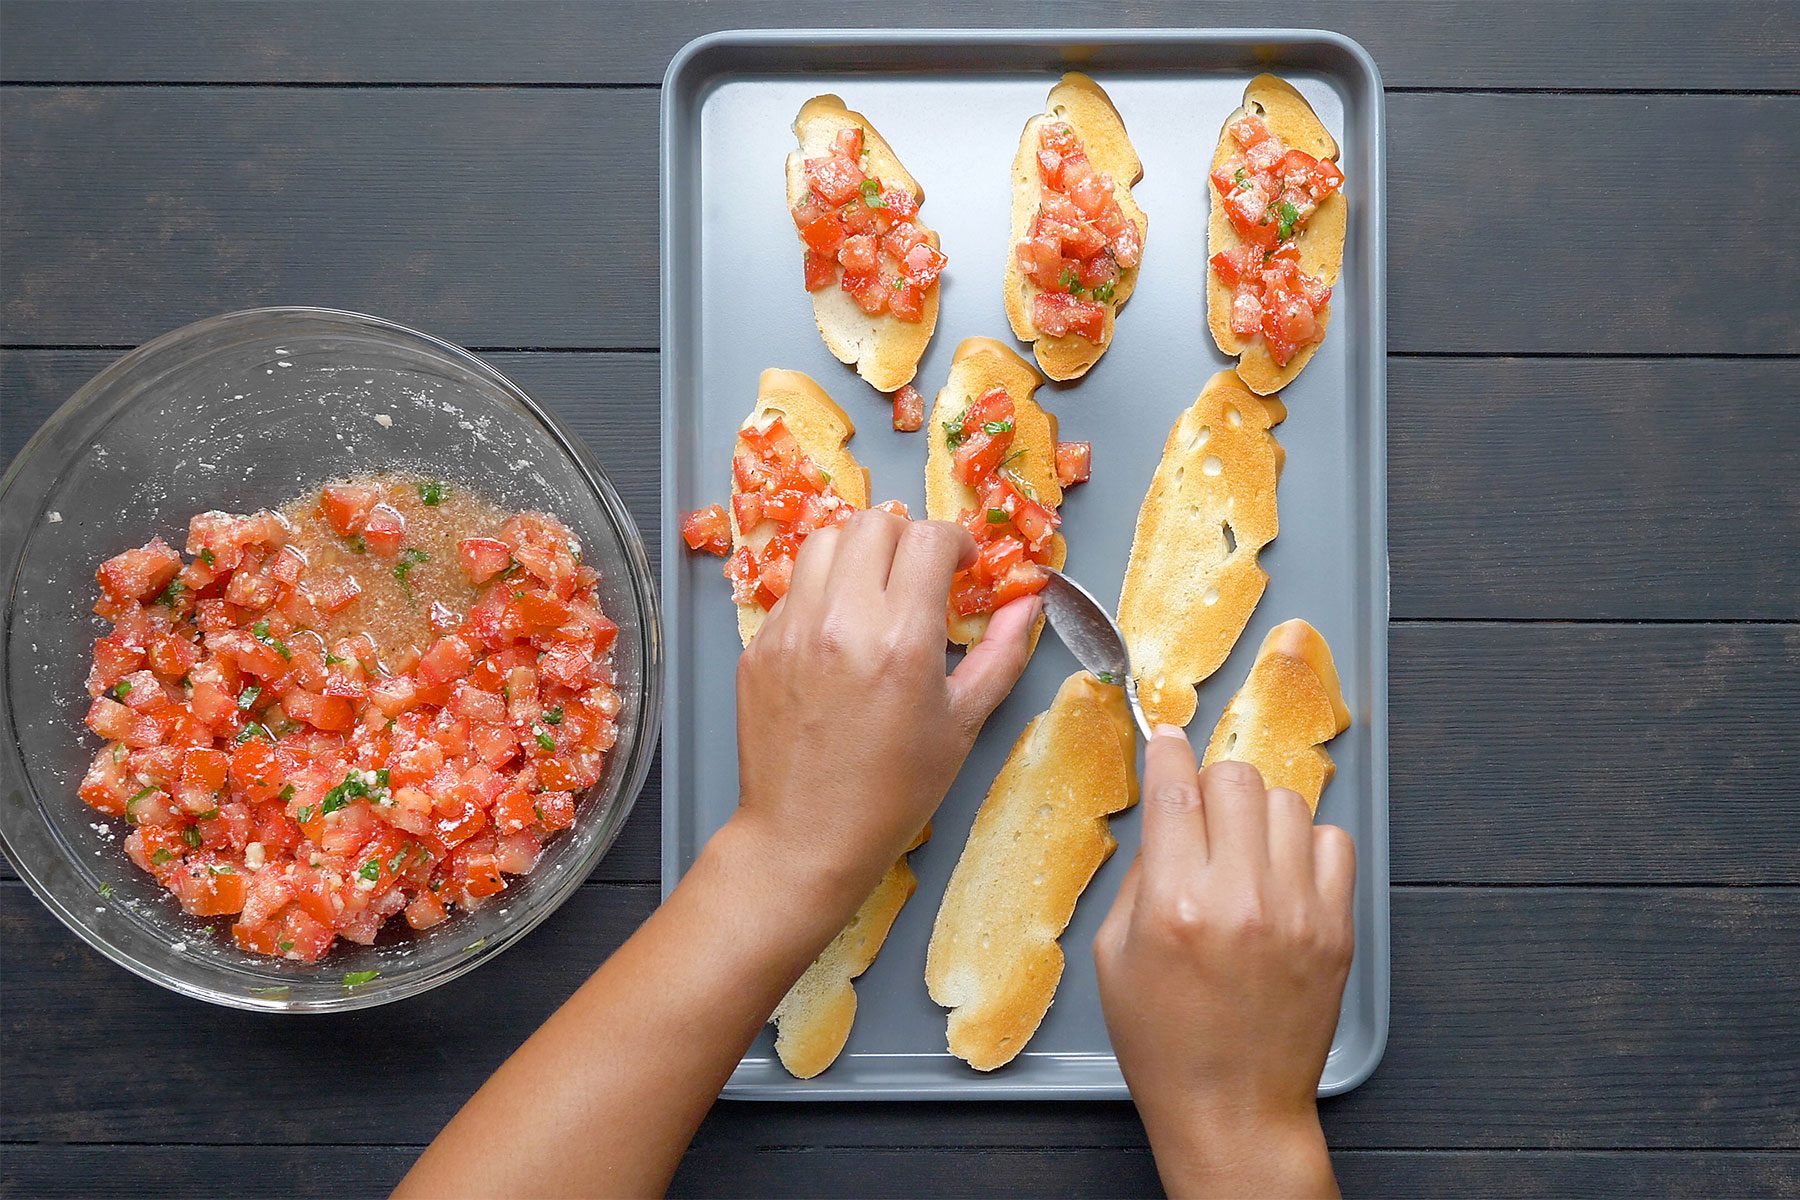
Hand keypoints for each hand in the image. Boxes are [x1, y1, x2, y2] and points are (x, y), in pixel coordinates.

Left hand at [731, 511, 1037, 910]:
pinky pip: (794, 588)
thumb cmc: (893, 791)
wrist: (806, 837)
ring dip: (859, 552)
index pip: (929, 538)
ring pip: (825, 541)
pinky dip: (823, 592)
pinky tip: (839, 634)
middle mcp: (841, 621)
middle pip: (874, 523)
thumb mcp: (962, 723)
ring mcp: (791, 629)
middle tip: (919, 576)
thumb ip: (1001, 654)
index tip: (960, 567)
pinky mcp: (759, 645)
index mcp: (901, 640)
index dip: (955, 542)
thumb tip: (1030, 603)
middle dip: (907, 538)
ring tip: (876, 592)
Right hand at [1094, 728, 1354, 1198]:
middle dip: (1210, 783)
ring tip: (1242, 849)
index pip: (1175, 789)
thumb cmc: (1166, 1043)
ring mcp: (1298, 912)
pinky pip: (1332, 841)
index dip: (1167, 750)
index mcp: (1175, 906)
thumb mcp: (1116, 955)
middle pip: (1235, 779)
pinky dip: (1304, 843)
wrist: (1233, 1110)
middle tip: (1201, 814)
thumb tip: (1166, 813)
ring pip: (1286, 801)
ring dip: (1257, 811)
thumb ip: (1141, 875)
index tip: (1165, 738)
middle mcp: (1241, 900)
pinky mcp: (1337, 929)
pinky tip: (1282, 873)